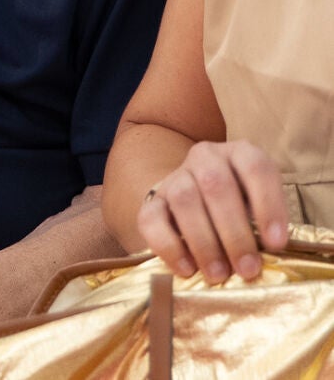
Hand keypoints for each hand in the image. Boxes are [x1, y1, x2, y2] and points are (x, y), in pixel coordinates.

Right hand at [137, 140, 288, 283]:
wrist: (196, 201)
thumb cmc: (239, 208)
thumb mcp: (258, 205)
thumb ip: (263, 223)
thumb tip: (268, 255)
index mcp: (239, 153)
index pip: (255, 168)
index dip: (268, 205)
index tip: (276, 244)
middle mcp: (205, 157)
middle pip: (216, 185)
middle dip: (235, 233)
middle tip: (247, 269)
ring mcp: (175, 177)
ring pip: (184, 199)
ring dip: (203, 241)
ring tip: (218, 274)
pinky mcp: (152, 201)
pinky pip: (151, 219)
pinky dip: (169, 246)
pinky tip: (186, 268)